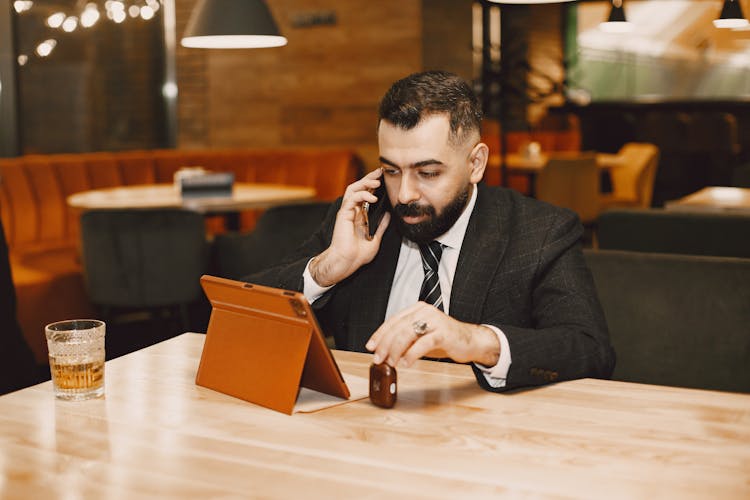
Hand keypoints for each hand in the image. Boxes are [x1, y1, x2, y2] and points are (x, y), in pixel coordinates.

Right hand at [309, 169, 390, 286]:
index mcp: (358, 215)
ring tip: (377, 182)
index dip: (373, 185)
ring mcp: (346, 212)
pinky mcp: (343, 214)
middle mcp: (352, 211)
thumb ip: (381, 226)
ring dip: (365, 183)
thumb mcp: (375, 239)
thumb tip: (388, 215)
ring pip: (353, 189)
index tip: (383, 178)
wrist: (347, 262)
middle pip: (359, 188)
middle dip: (369, 178)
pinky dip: (362, 195)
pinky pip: (352, 199)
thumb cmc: (357, 255)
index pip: (365, 194)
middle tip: (380, 172)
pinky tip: (373, 197)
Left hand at [365, 302, 500, 367]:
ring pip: (408, 334)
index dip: (380, 334)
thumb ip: (405, 340)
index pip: (393, 320)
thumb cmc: (444, 339)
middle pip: (398, 327)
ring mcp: (435, 321)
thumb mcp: (421, 337)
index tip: (370, 346)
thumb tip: (384, 352)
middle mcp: (425, 312)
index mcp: (417, 309)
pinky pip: (424, 343)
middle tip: (378, 358)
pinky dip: (412, 354)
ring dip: (396, 350)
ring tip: (391, 362)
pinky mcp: (444, 333)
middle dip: (385, 345)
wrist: (471, 341)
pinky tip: (406, 363)